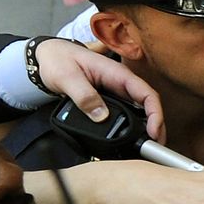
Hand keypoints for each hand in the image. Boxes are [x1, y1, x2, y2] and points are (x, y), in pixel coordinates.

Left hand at [34, 39, 164, 140]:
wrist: (47, 57)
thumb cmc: (58, 60)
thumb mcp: (68, 77)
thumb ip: (84, 96)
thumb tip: (101, 116)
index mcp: (117, 74)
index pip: (146, 94)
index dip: (155, 114)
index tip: (154, 132)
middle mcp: (121, 83)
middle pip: (148, 105)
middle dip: (156, 126)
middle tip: (156, 147)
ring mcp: (116, 91)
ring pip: (140, 110)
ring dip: (147, 127)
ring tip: (148, 145)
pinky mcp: (109, 99)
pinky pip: (127, 113)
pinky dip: (134, 126)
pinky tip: (133, 138)